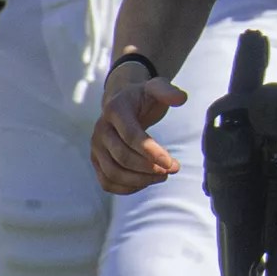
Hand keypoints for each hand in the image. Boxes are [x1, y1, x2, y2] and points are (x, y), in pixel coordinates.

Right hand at [91, 64, 184, 192]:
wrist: (123, 103)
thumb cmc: (143, 97)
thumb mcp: (156, 87)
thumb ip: (168, 91)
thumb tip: (181, 98)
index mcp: (115, 110)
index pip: (131, 136)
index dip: (152, 152)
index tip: (171, 163)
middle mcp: (100, 129)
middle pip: (122, 158)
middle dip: (149, 168)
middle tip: (172, 169)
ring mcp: (96, 147)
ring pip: (113, 173)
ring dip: (140, 180)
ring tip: (162, 176)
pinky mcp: (96, 161)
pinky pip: (107, 182)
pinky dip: (126, 188)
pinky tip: (146, 182)